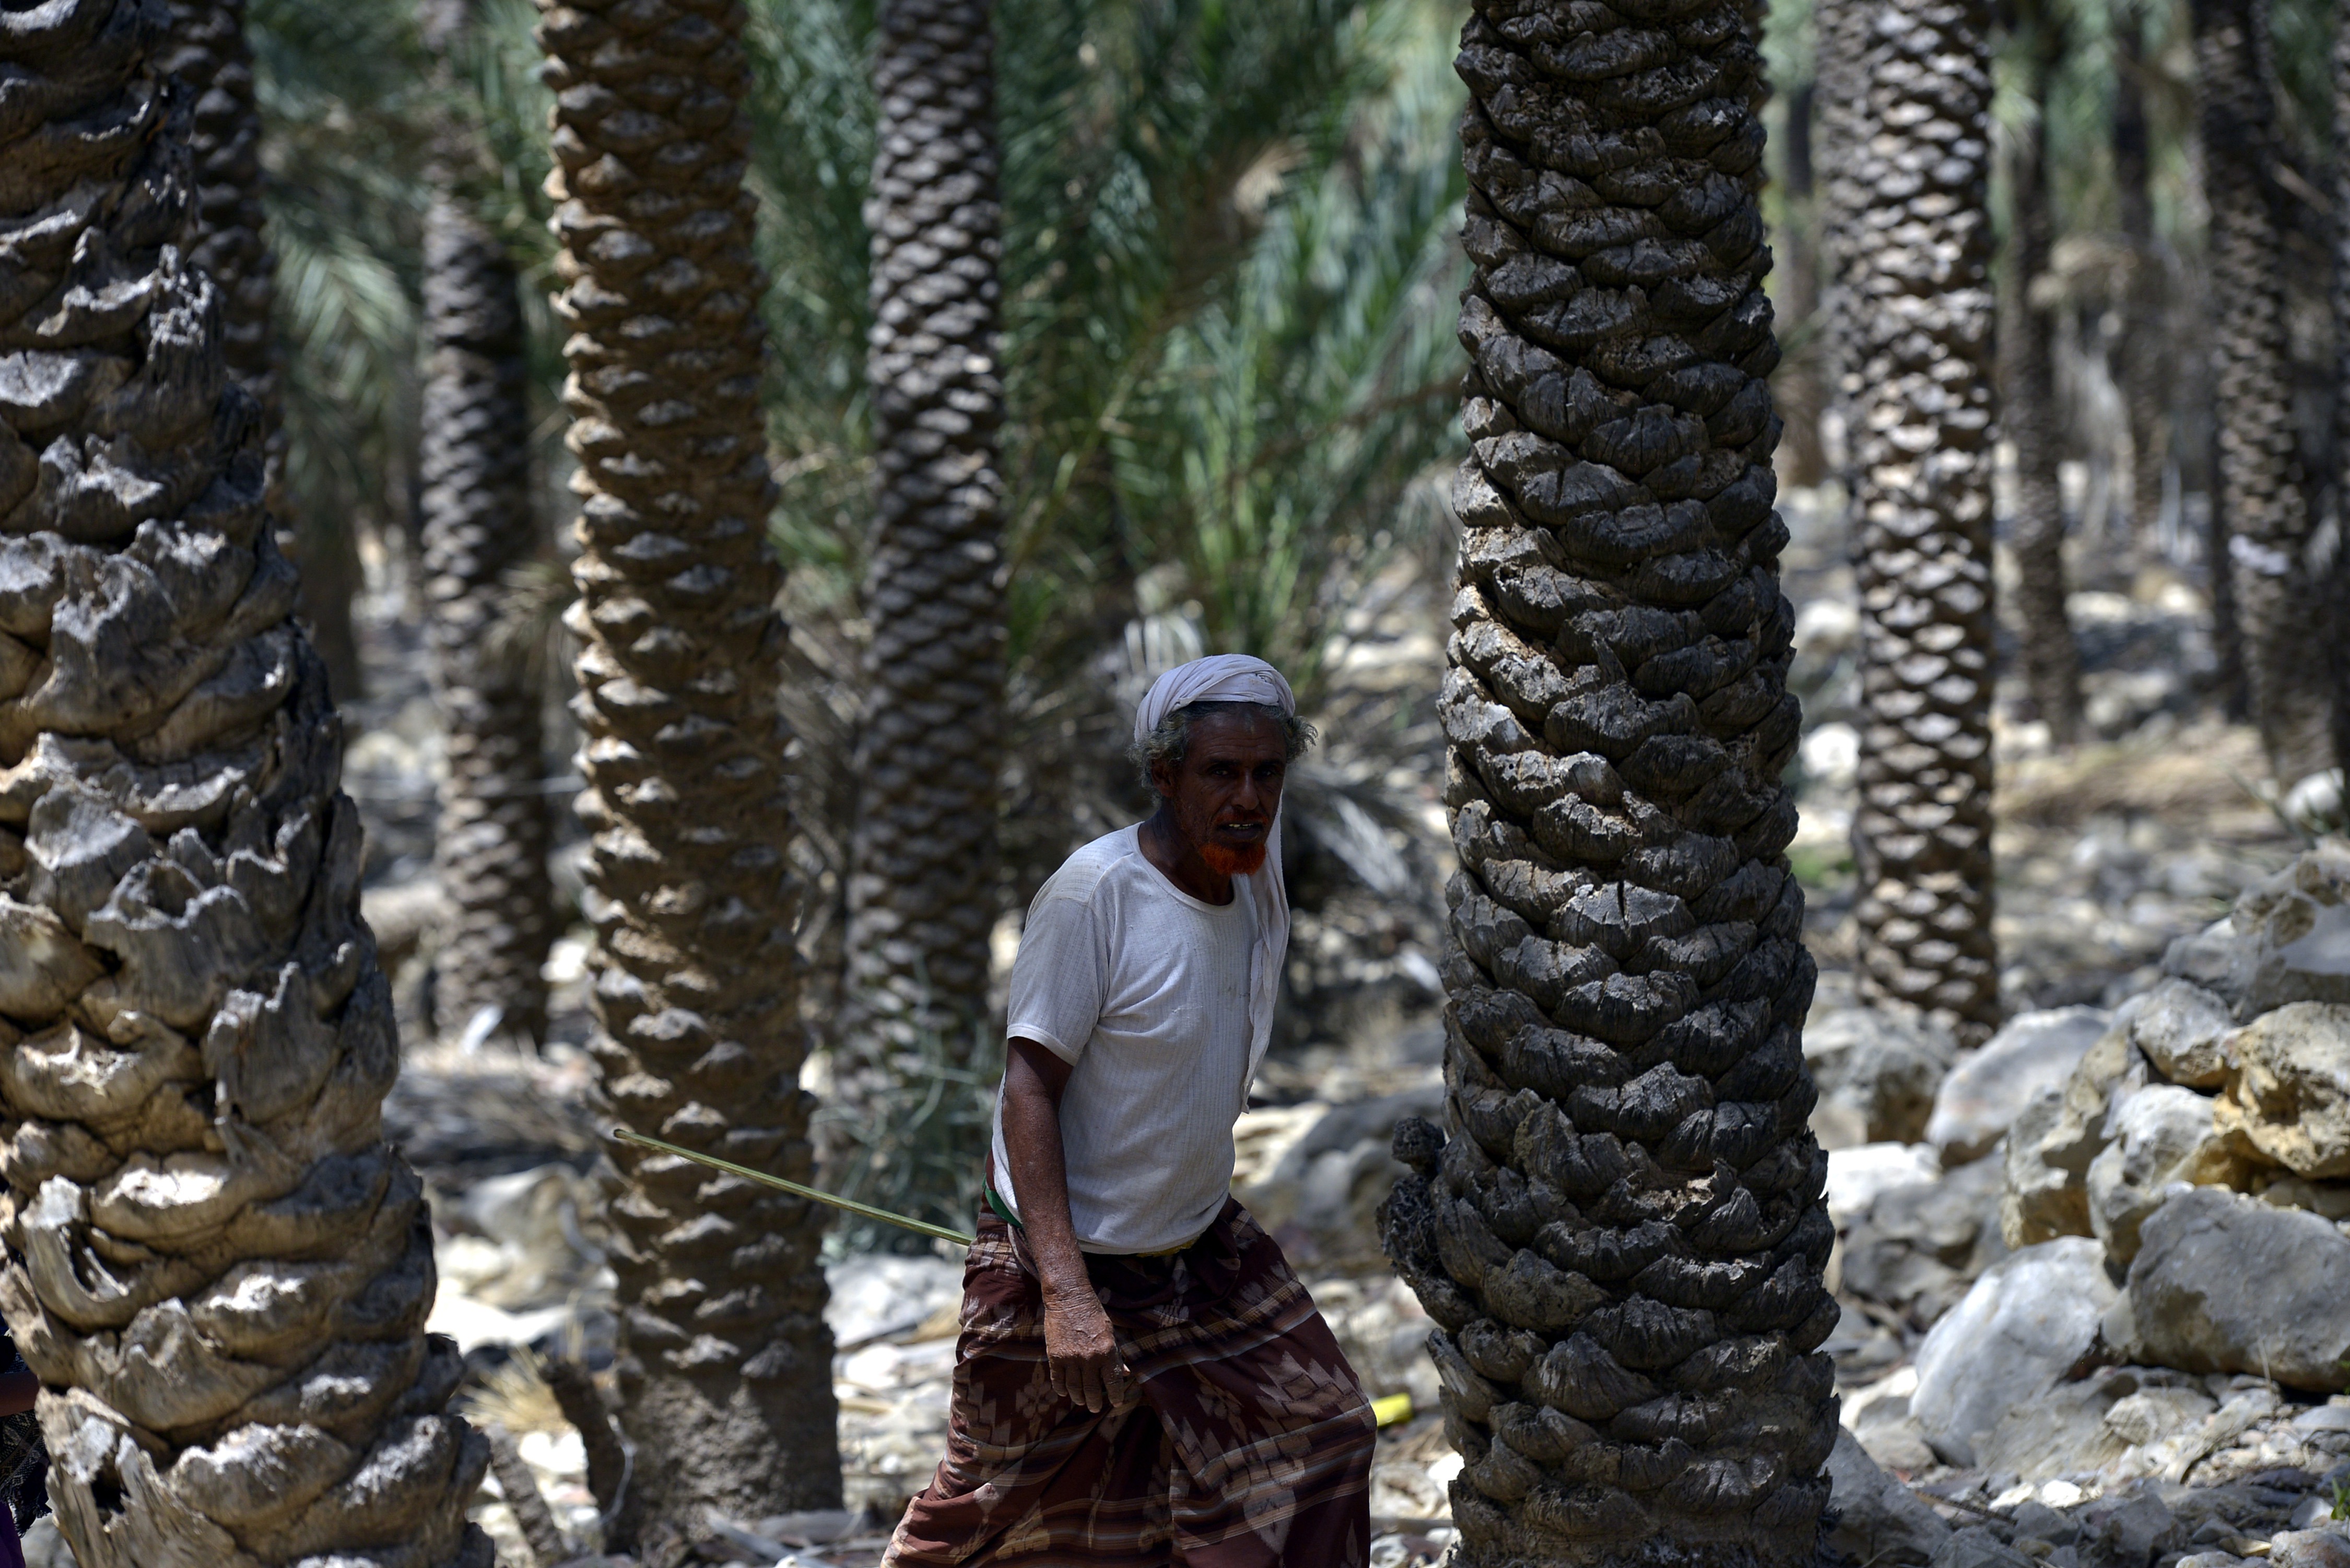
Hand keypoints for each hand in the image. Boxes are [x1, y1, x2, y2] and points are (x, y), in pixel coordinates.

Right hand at [1040, 1288, 1130, 1412]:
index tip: (1116, 1403)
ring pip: (1074, 1389)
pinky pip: (1058, 1380)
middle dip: (1094, 1403)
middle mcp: (1090, 1358)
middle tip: (1095, 1408)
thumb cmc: (1093, 1314)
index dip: (1116, 1396)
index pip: (1113, 1381)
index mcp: (1107, 1351)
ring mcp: (1071, 1358)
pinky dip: (1061, 1389)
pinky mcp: (1055, 1356)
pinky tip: (1065, 1392)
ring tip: (1081, 1401)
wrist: (1069, 1299)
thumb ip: (1116, 1354)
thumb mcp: (1110, 1332)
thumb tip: (1125, 1373)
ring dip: (1078, 1398)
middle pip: (1092, 1390)